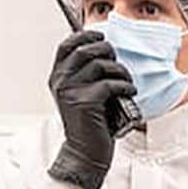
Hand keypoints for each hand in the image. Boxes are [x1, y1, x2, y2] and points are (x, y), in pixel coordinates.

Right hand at [45, 30, 134, 188]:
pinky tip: (130, 93)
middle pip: (86, 50)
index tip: (101, 35)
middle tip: (118, 64)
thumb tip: (107, 51)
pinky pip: (110, 84)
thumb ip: (87, 74)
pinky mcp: (85, 103)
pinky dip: (125, 86)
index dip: (85, 35)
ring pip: (100, 65)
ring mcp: (71, 92)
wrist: (85, 152)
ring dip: (120, 71)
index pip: (67, 45)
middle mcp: (60, 82)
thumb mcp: (82, 94)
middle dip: (107, 51)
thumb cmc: (90, 122)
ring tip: (127, 82)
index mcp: (58, 77)